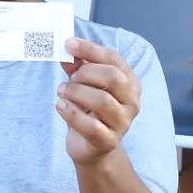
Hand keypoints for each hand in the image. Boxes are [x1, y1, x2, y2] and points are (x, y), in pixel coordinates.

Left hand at [58, 38, 141, 167]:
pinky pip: (91, 126)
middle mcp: (132, 101)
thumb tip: (66, 53)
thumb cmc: (89, 111)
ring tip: (62, 92)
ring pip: (102, 101)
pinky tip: (60, 105)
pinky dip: (72, 113)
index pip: (114, 58)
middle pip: (112, 77)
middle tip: (69, 79)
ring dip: (76, 93)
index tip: (68, 45)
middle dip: (85, 73)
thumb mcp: (84, 85)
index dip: (90, 49)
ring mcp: (123, 123)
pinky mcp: (109, 141)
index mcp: (130, 82)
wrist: (92, 148)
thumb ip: (77, 68)